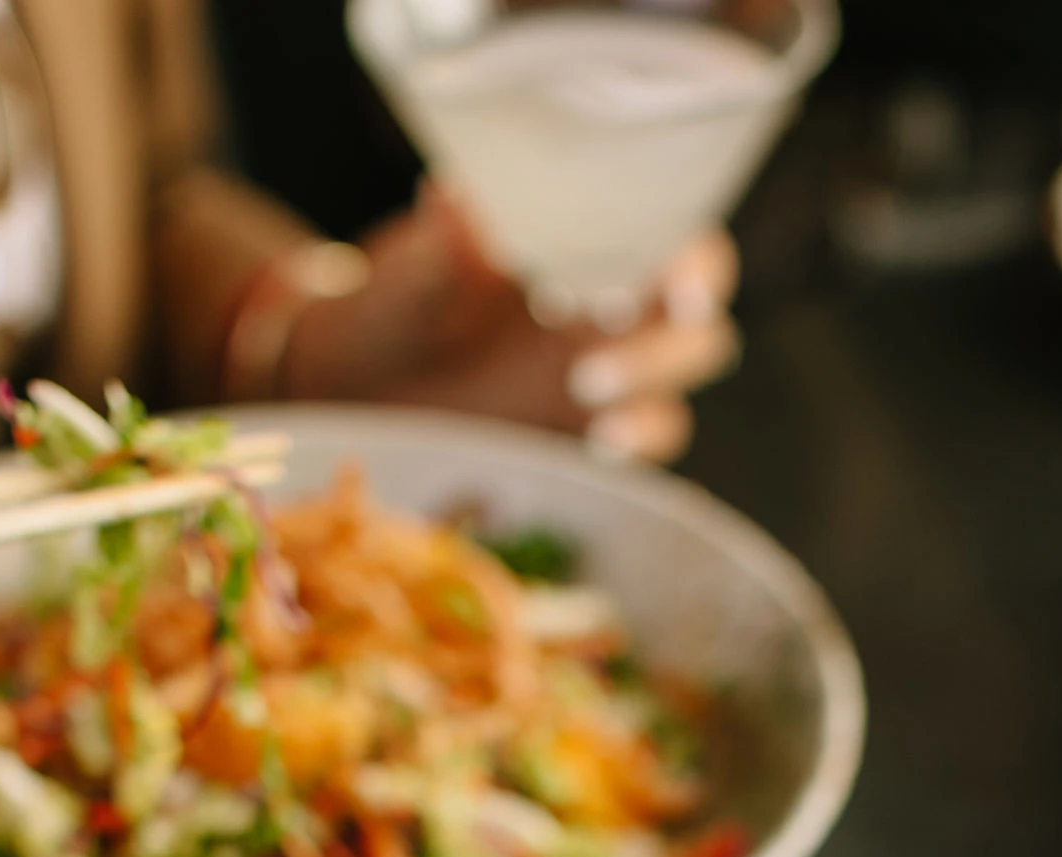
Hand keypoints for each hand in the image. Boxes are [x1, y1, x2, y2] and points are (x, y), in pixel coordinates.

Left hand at [283, 189, 739, 461]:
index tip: (672, 285)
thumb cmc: (394, 309)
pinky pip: (644, 447)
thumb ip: (436, 250)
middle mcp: (616, 315)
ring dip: (648, 392)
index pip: (678, 242)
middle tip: (594, 353)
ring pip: (675, 391)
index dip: (695, 263)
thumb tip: (456, 204)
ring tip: (583, 392)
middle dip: (665, 343)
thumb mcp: (404, 277)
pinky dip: (634, 448)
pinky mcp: (592, 440)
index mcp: (590, 249)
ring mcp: (610, 381)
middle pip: (697, 328)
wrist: (364, 384)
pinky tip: (595, 445)